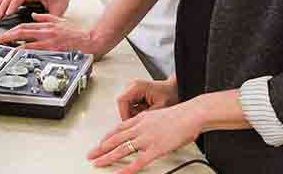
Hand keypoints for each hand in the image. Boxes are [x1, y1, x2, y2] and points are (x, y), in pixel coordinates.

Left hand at [0, 13, 95, 52]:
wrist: (88, 41)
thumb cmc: (75, 34)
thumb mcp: (59, 21)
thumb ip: (45, 17)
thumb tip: (33, 15)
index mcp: (45, 25)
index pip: (24, 26)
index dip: (12, 30)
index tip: (2, 35)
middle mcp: (45, 31)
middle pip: (21, 31)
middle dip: (6, 36)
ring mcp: (48, 40)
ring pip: (26, 40)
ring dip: (12, 44)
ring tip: (2, 48)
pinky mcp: (52, 49)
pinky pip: (35, 50)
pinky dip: (24, 51)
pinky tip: (17, 54)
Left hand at [87, 101, 203, 173]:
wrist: (191, 114)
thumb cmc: (180, 115)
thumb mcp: (158, 115)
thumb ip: (148, 123)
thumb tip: (145, 129)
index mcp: (141, 119)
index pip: (118, 129)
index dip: (107, 137)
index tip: (100, 143)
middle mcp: (140, 128)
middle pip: (115, 139)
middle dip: (101, 148)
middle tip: (91, 154)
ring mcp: (146, 139)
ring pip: (122, 149)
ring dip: (108, 157)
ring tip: (98, 163)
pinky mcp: (155, 149)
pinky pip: (138, 161)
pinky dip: (128, 169)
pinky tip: (120, 173)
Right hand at [116, 78, 178, 119]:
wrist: (174, 90)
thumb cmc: (169, 95)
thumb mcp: (159, 107)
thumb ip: (146, 116)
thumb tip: (136, 125)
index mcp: (137, 86)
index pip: (121, 101)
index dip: (123, 114)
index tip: (129, 123)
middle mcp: (132, 85)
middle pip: (122, 104)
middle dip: (130, 114)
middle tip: (141, 120)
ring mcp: (132, 89)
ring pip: (125, 106)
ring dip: (134, 113)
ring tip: (147, 113)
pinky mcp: (133, 93)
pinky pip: (129, 105)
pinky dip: (136, 111)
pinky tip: (146, 110)